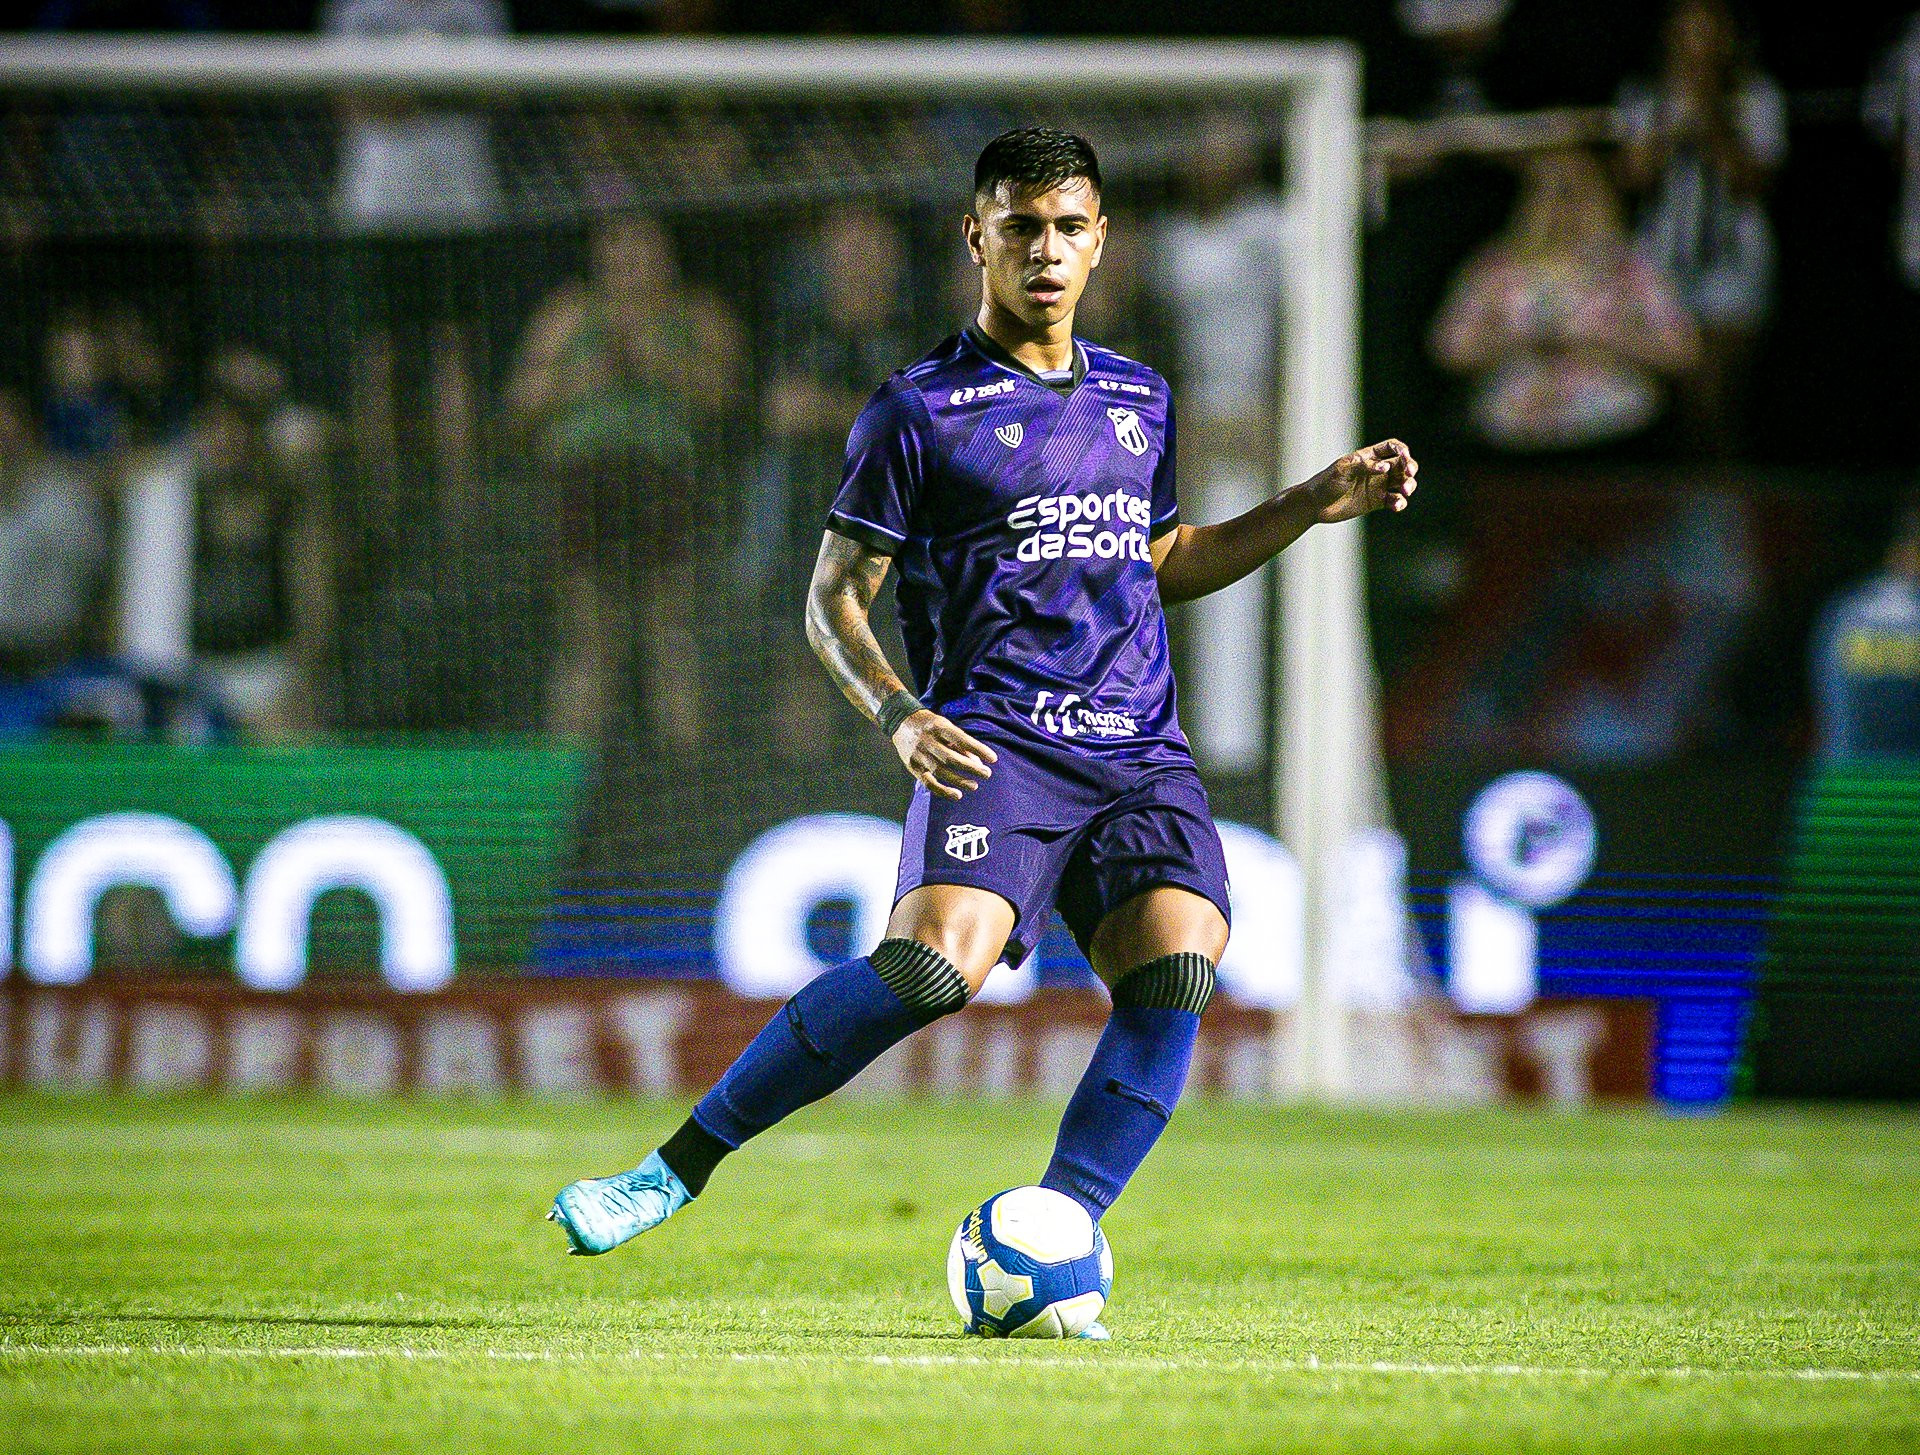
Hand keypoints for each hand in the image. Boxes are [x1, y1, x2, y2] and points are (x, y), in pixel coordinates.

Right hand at [892, 710, 997, 800]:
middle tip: (987, 774)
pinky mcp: (913, 767)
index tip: (993, 759)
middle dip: (971, 768)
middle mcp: (927, 741)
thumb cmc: (930, 725)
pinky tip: (957, 795)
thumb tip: (978, 762)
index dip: (978, 749)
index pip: (961, 739)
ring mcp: (919, 755)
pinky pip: (928, 782)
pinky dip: (943, 790)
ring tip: (975, 785)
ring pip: (941, 771)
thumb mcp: (946, 726)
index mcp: (938, 727)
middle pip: (951, 758)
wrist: (900, 722)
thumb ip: (960, 743)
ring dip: (960, 781)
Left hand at [1303, 438, 1418, 523]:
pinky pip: (1394, 500)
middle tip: (1409, 475)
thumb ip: (1364, 466)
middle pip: (1402, 464)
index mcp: (1368, 456)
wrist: (1314, 505)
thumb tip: (1385, 467)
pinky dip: (1400, 502)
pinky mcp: (1376, 502)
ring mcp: (1377, 486)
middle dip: (1410, 468)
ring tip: (1405, 491)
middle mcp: (1376, 469)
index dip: (1402, 450)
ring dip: (1409, 485)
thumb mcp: (1342, 470)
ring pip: (1402, 482)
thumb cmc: (1325, 483)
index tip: (1404, 458)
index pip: (1392, 447)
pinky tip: (1396, 505)